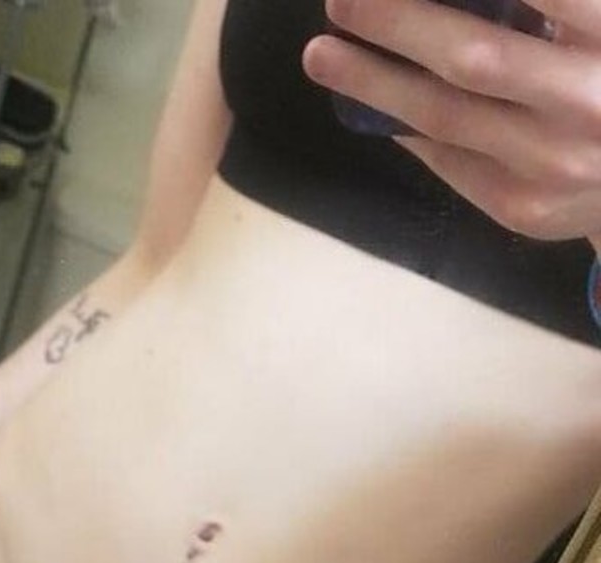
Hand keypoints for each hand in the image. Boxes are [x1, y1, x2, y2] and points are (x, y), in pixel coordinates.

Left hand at [303, 0, 600, 244]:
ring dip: (371, 83)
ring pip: (443, 118)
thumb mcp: (599, 29)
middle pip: (471, 58)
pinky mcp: (522, 209)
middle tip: (340, 0)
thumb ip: (554, 8)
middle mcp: (585, 103)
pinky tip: (369, 99)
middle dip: (396, 24)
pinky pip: (445, 159)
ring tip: (322, 54)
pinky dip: (402, 124)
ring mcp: (550, 166)